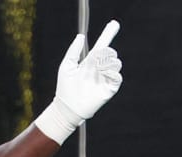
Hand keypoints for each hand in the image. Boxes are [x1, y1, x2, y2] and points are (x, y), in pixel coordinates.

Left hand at [35, 20, 122, 143]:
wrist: (67, 107)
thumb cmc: (64, 87)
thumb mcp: (67, 66)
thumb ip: (73, 51)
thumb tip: (80, 36)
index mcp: (90, 62)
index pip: (101, 46)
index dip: (107, 35)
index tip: (113, 24)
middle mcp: (99, 69)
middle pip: (110, 52)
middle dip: (104, 52)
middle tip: (95, 59)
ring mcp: (105, 78)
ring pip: (116, 62)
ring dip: (107, 62)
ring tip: (97, 68)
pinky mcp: (110, 88)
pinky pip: (117, 76)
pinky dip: (111, 72)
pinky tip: (103, 73)